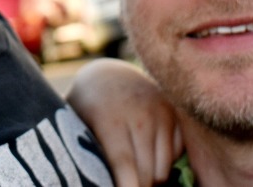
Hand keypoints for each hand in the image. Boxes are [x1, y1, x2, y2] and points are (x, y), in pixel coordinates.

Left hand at [67, 58, 182, 186]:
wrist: (109, 75)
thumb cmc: (85, 107)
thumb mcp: (74, 123)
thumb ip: (77, 150)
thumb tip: (78, 178)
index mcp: (110, 120)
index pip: (124, 165)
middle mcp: (140, 116)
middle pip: (147, 172)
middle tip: (125, 185)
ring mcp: (161, 114)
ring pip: (163, 169)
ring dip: (151, 180)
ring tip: (135, 177)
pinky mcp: (176, 116)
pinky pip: (178, 156)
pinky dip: (165, 164)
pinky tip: (148, 159)